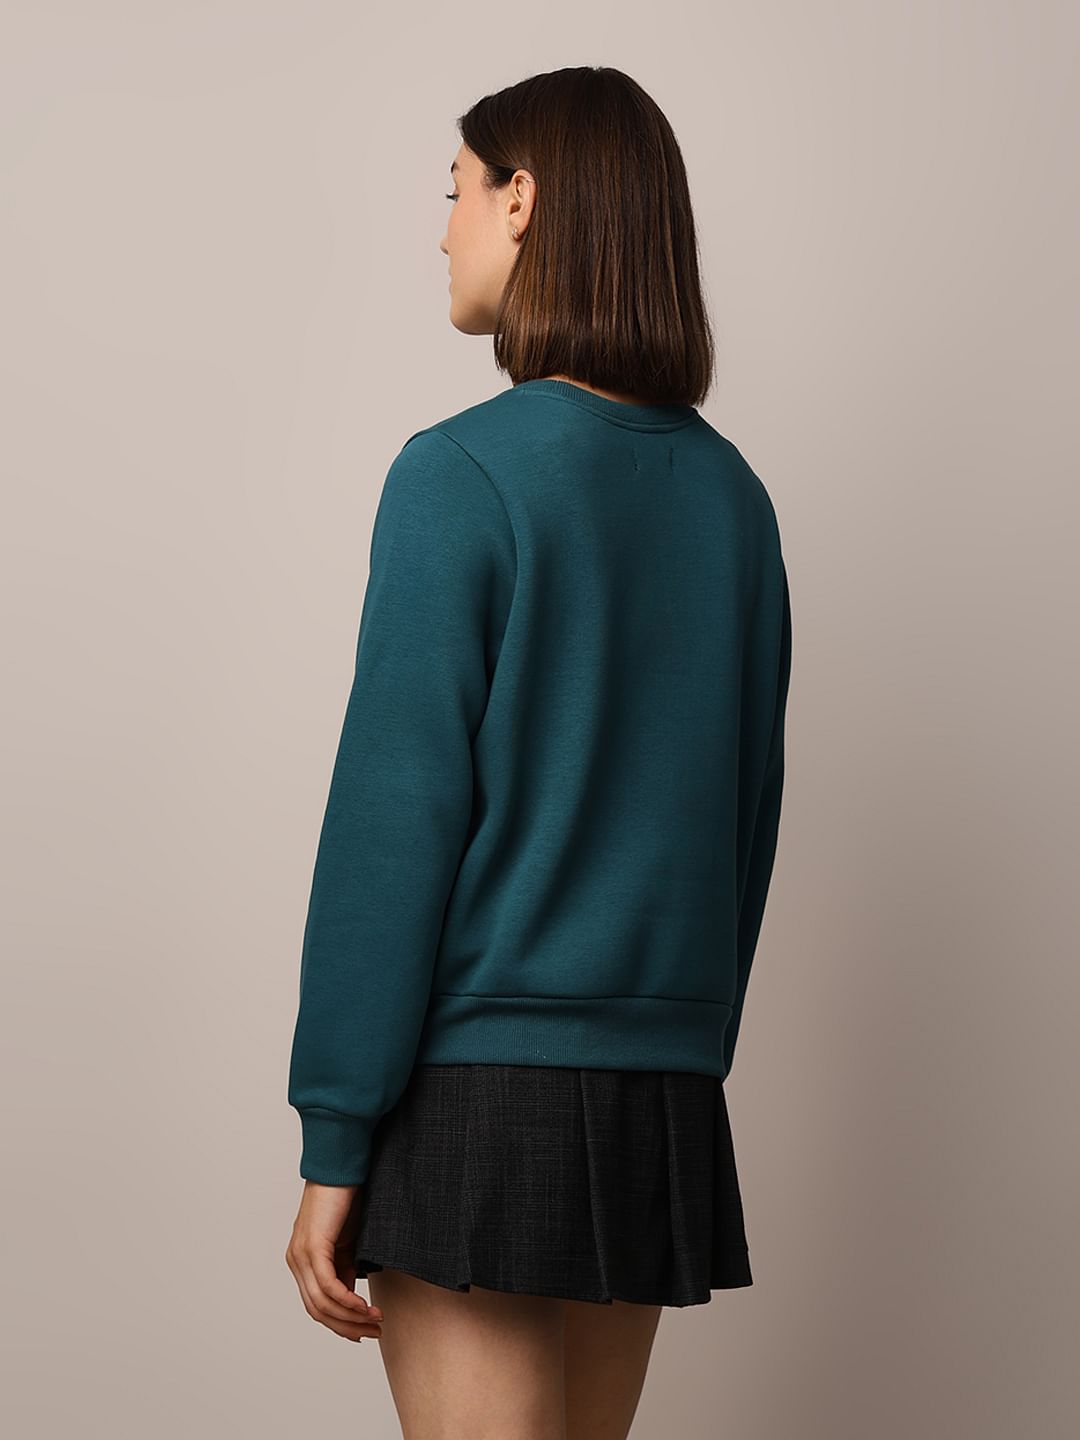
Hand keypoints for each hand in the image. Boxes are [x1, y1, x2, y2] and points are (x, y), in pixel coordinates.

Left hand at [285, 1180, 384, 1341]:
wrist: (341, 1166)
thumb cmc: (347, 1198)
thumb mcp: (348, 1241)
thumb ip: (345, 1267)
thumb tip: (351, 1298)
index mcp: (303, 1260)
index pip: (317, 1305)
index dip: (341, 1324)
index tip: (365, 1332)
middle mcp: (297, 1261)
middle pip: (318, 1311)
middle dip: (348, 1327)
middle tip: (375, 1332)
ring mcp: (301, 1255)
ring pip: (322, 1303)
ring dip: (351, 1317)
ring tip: (377, 1320)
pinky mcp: (313, 1247)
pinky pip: (328, 1286)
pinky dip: (347, 1301)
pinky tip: (365, 1306)